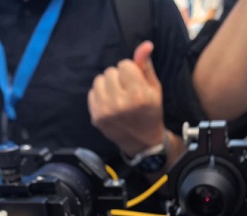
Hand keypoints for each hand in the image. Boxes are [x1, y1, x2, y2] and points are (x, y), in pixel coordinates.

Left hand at [88, 41, 165, 157]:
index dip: (131, 71)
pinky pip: (92, 92)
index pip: (125, 64)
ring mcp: (106, 110)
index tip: (136, 83)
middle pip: (111, 71)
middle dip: (119, 78)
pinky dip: (100, 95)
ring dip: (108, 85)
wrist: (142, 142)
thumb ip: (146, 66)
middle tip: (127, 92)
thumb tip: (145, 44)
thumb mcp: (154, 89)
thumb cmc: (150, 112)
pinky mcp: (96, 116)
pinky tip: (110, 104)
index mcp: (138, 95)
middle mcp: (120, 102)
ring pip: (99, 80)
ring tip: (117, 96)